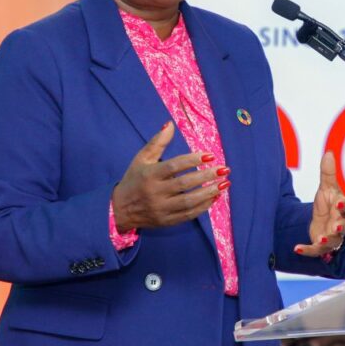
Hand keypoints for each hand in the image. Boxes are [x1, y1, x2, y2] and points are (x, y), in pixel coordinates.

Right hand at [112, 122, 229, 231]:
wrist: (120, 210)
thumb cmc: (134, 179)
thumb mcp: (141, 158)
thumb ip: (157, 142)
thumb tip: (170, 124)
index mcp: (149, 175)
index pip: (174, 166)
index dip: (193, 160)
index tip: (210, 155)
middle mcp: (155, 192)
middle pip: (184, 184)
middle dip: (206, 176)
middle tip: (224, 169)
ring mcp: (161, 209)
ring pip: (189, 202)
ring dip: (209, 193)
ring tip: (225, 184)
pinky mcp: (167, 221)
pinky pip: (188, 215)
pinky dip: (203, 207)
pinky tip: (215, 198)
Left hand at [295, 151, 344, 256]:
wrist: (320, 219)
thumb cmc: (328, 203)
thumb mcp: (326, 188)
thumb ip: (327, 173)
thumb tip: (328, 153)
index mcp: (343, 208)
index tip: (338, 203)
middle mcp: (341, 223)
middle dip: (342, 226)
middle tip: (336, 225)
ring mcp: (332, 236)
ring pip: (335, 241)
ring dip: (328, 240)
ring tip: (321, 238)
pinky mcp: (321, 245)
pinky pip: (316, 250)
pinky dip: (308, 250)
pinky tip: (297, 248)